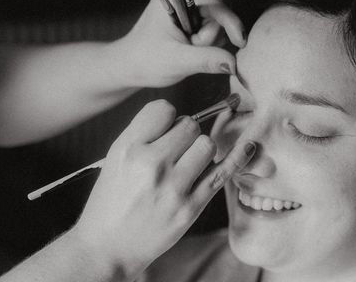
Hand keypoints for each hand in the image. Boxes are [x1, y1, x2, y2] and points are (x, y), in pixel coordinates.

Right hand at [69, 99, 255, 276]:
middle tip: (175, 150)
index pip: (164, 109)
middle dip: (185, 134)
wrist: (107, 246)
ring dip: (201, 150)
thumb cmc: (112, 199)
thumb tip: (180, 114)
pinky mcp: (191, 207)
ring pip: (207, 144)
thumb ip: (145, 131)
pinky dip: (238, 157)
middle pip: (190, 126)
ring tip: (187, 163)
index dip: (168, 117)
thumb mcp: (116, 157)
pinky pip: (223, 173)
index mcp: (128, 149)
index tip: (165, 129)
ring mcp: (174, 187)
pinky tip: (248, 146)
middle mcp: (151, 165)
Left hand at [111, 0, 245, 87]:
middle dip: (212, 36)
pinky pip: (211, 29)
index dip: (229, 21)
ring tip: (188, 52)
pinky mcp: (188, 20)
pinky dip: (207, 43)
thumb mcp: (177, 61)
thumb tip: (233, 63)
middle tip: (195, 50)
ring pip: (216, 22)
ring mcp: (184, 8)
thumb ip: (206, 60)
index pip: (213, 1)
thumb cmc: (145, 61)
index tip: (239, 41)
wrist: (129, 68)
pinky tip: (193, 51)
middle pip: (217, 11)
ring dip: (209, 42)